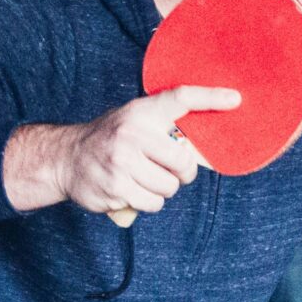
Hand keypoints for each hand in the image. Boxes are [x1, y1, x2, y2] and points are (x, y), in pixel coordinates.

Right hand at [51, 86, 231, 217]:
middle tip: (167, 170)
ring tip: (142, 178)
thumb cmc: (112, 139)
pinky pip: (152, 204)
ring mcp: (121, 162)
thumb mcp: (134, 121)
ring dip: (161, 190)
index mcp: (141, 113)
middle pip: (183, 163)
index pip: (180, 98)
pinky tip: (130, 189)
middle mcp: (131, 134)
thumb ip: (164, 128)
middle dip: (181, 173)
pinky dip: (147, 202)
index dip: (210, 97)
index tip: (236, 99)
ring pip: (169, 188)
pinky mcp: (115, 188)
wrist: (65, 158)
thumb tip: (204, 148)